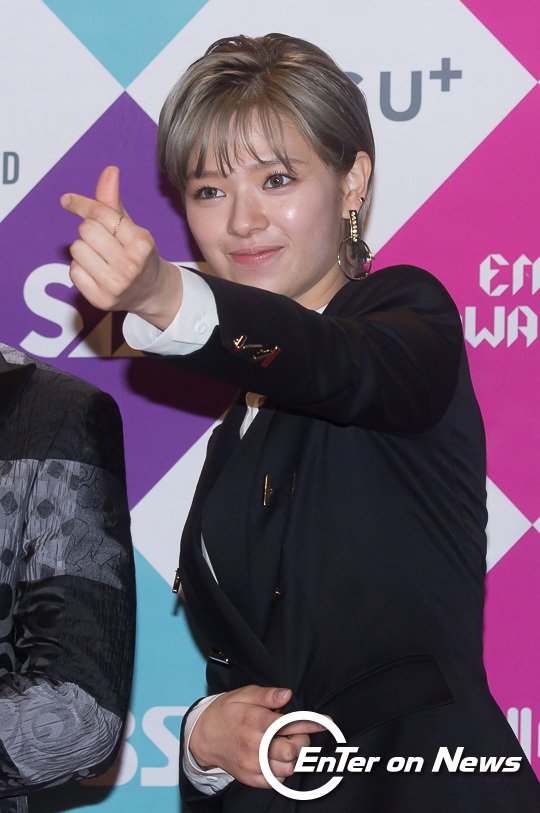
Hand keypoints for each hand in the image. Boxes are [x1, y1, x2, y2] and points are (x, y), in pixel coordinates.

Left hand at [61, 166, 181, 328]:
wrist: (152, 292)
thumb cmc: (138, 255)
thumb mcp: (132, 228)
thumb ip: (114, 202)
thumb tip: (110, 170)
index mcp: (141, 243)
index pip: (102, 213)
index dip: (81, 204)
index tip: (68, 201)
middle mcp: (131, 265)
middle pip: (86, 230)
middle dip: (88, 230)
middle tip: (99, 240)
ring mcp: (116, 285)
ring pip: (77, 249)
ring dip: (83, 250)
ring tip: (99, 258)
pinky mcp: (102, 299)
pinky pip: (73, 272)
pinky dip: (80, 269)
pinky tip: (95, 273)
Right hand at [190, 685, 325, 788]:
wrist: (203, 736)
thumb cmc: (226, 712)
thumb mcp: (244, 694)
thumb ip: (267, 694)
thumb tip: (287, 694)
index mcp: (255, 721)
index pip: (290, 725)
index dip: (311, 724)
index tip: (325, 722)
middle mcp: (254, 745)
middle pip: (292, 751)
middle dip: (301, 741)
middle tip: (298, 733)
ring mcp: (252, 764)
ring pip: (287, 769)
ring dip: (294, 758)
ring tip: (288, 745)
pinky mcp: (250, 778)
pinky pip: (276, 781)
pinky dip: (283, 771)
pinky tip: (278, 758)